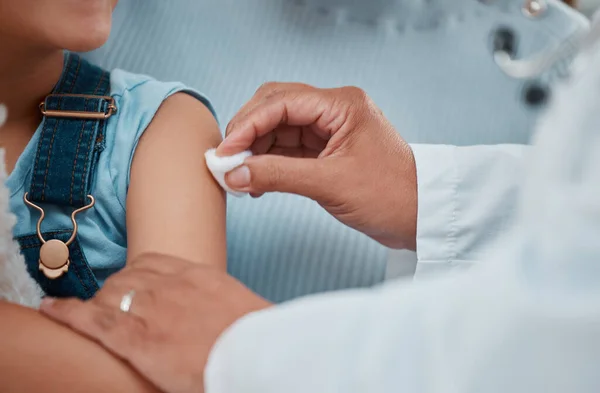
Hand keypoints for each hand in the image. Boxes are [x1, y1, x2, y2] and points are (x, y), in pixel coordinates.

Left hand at [40, 253, 271, 392]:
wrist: (255, 353)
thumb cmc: (255, 336)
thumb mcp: (241, 306)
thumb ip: (218, 300)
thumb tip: (215, 313)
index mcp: (197, 275)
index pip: (153, 262)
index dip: (136, 274)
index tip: (133, 285)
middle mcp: (170, 284)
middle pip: (126, 277)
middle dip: (116, 292)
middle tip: (115, 309)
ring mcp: (151, 308)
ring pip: (109, 295)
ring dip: (100, 305)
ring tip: (93, 317)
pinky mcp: (137, 337)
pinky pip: (93, 320)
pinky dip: (68, 313)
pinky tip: (52, 309)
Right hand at [218, 83, 416, 249]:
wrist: (420, 217)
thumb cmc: (390, 195)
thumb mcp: (329, 183)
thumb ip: (277, 175)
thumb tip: (233, 175)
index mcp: (341, 104)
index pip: (280, 103)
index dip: (247, 125)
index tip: (224, 152)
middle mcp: (334, 110)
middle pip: (275, 107)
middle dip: (247, 132)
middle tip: (225, 161)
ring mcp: (329, 129)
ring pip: (278, 128)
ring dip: (255, 149)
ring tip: (237, 176)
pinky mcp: (326, 149)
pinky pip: (287, 148)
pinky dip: (268, 161)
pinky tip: (255, 180)